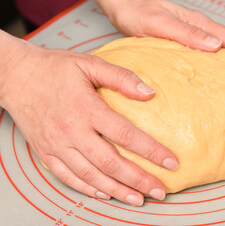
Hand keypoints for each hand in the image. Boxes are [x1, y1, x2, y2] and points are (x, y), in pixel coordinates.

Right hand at [0, 35, 177, 205]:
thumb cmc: (55, 68)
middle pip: (111, 163)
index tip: (171, 162)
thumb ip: (121, 77)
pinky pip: (68, 177)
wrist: (16, 76)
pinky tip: (106, 194)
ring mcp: (57, 145)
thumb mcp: (90, 63)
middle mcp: (72, 131)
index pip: (126, 135)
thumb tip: (150, 93)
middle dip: (139, 180)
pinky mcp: (46, 153)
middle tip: (160, 191)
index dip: (151, 151)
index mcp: (86, 108)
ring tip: (139, 199)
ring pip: (91, 175)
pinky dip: (88, 188)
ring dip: (118, 190)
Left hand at [84, 0, 224, 81]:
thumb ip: (186, 32)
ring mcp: (194, 39)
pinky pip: (208, 59)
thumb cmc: (139, 14)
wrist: (125, 8)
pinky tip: (219, 84)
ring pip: (223, 54)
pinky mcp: (185, 47)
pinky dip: (220, 70)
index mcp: (199, 24)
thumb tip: (216, 45)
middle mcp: (201, 31)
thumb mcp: (160, 23)